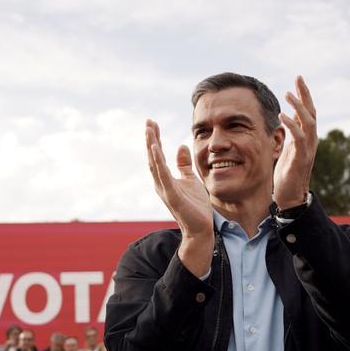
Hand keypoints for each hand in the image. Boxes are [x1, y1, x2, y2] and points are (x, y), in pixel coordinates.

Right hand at [145, 119, 213, 274]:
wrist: (201, 228)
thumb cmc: (195, 206)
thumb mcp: (191, 180)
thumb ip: (184, 164)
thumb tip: (180, 146)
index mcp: (165, 179)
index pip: (158, 155)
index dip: (155, 139)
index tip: (152, 123)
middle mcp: (161, 183)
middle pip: (153, 157)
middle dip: (151, 139)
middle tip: (148, 122)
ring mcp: (165, 189)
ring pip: (155, 164)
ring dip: (152, 146)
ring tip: (149, 130)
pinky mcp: (172, 195)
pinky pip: (163, 175)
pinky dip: (159, 161)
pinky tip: (156, 148)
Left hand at [273, 76, 317, 208]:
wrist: (290, 197)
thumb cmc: (287, 174)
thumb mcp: (288, 148)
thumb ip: (292, 133)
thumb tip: (288, 116)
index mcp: (307, 137)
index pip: (308, 112)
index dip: (304, 96)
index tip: (298, 80)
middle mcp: (311, 141)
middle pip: (311, 112)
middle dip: (305, 95)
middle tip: (299, 78)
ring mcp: (308, 149)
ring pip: (309, 122)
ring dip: (299, 107)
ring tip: (288, 94)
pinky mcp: (301, 158)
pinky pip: (299, 138)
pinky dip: (292, 125)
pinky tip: (282, 115)